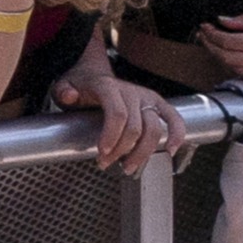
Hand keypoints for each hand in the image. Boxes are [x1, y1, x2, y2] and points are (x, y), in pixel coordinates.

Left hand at [64, 56, 183, 171]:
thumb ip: (64, 91)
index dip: (112, 136)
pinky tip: (171, 150)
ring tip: (127, 166)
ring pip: (154, 129)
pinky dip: (177, 134)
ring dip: (143, 152)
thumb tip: (69, 95)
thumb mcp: (64, 86)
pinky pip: (174, 119)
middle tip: (105, 163)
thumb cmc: (80, 86)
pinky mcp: (157, 104)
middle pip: (134, 127)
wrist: (93, 75)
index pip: (117, 113)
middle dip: (121, 150)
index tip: (102, 152)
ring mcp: (146, 98)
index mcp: (108, 86)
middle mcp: (131, 91)